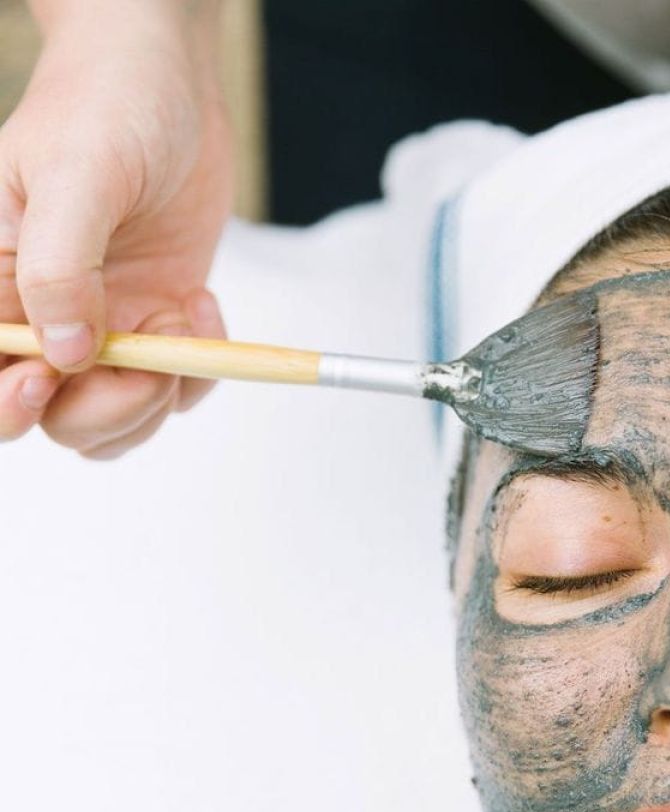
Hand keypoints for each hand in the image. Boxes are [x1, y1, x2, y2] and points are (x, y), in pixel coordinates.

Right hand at [0, 3, 233, 455]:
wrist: (169, 81)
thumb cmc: (107, 104)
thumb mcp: (79, 175)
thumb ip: (61, 265)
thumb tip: (67, 350)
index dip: (13, 401)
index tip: (53, 376)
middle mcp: (42, 317)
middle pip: (50, 417)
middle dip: (103, 408)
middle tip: (145, 361)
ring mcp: (98, 328)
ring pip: (109, 420)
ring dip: (155, 397)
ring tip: (180, 325)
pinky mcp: (148, 328)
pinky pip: (165, 392)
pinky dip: (194, 373)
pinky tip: (199, 310)